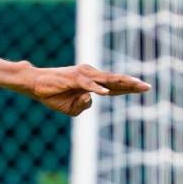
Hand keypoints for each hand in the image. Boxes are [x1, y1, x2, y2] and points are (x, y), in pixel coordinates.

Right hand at [21, 64, 151, 115]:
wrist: (35, 85)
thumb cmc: (54, 95)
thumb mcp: (72, 108)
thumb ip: (83, 106)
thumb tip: (91, 99)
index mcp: (93, 83)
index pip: (115, 85)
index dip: (130, 87)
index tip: (145, 88)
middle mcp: (90, 75)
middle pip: (115, 80)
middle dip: (131, 83)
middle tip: (147, 86)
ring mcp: (82, 75)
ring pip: (105, 78)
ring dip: (120, 81)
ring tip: (134, 83)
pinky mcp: (72, 78)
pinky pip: (87, 84)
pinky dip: (96, 88)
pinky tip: (105, 93)